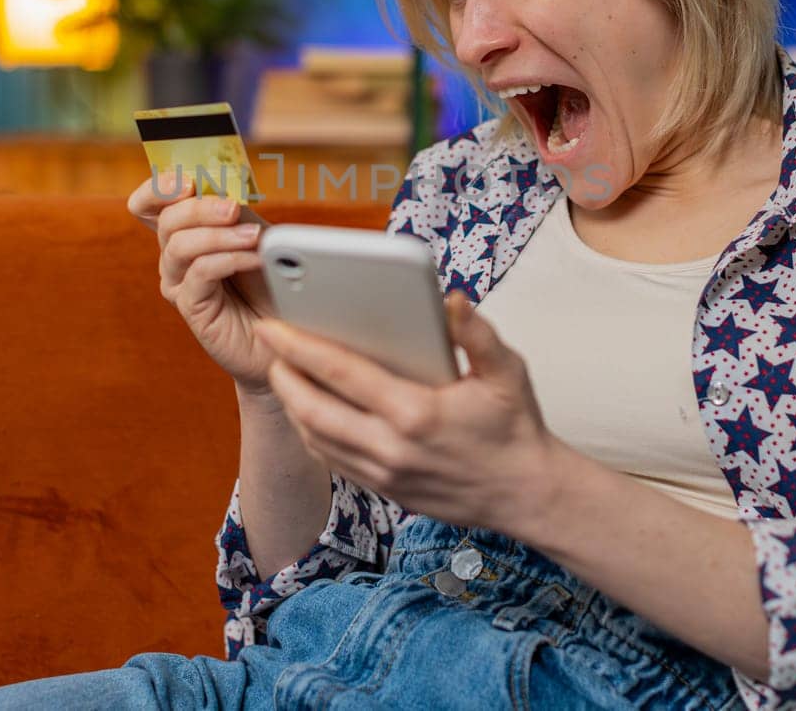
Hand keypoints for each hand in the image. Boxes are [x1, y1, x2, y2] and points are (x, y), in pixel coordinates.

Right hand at [126, 172, 276, 395]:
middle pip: (166, 220)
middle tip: (234, 208)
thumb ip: (230, 208)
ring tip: (254, 237)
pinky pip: (199, 273)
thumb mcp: (252, 232)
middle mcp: (174, 257)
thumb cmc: (268, 279)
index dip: (157, 188)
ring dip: (219, 235)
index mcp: (184, 232)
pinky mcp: (192, 308)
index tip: (187, 181)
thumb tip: (214, 184)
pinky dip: (228, 259)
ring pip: (179, 246)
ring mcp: (179, 283)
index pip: (148, 205)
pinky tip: (254, 259)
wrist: (286, 329)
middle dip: (201, 208)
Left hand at [255, 291, 558, 530]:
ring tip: (284, 373)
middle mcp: (391, 448)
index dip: (299, 347)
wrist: (526, 494)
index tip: (273, 326)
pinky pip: (332, 460)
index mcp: (415, 413)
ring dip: (292, 404)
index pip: (340, 373)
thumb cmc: (515, 428)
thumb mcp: (507, 371)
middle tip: (269, 347)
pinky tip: (310, 410)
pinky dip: (311, 433)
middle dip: (283, 375)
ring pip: (315, 438)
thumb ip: (477, 334)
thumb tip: (450, 301)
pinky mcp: (384, 491)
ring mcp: (384, 475)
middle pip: (312, 410)